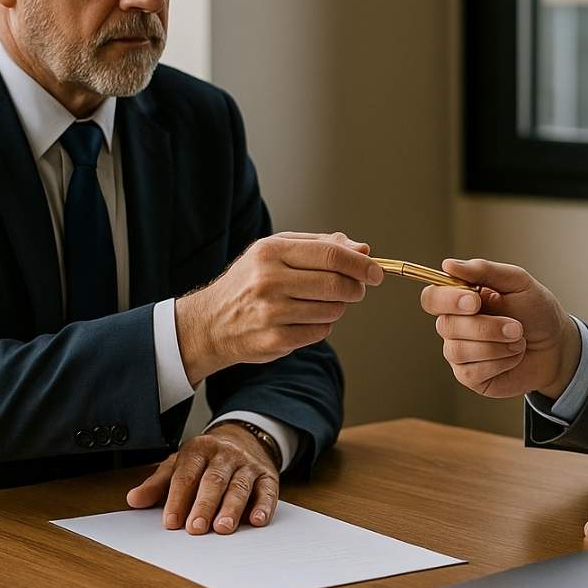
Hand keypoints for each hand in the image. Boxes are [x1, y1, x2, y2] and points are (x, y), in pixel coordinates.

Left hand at [126, 421, 280, 534]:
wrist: (243, 439)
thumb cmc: (205, 460)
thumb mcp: (178, 464)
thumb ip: (157, 484)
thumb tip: (134, 500)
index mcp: (199, 449)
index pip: (187, 474)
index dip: (178, 498)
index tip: (171, 521)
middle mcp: (225, 454)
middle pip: (213, 480)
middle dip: (204, 505)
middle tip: (195, 528)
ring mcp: (247, 464)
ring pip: (239, 485)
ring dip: (232, 507)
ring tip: (222, 528)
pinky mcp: (267, 475)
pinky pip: (267, 490)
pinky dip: (264, 506)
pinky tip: (257, 520)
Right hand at [176, 231, 382, 383]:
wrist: (210, 323)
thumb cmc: (250, 281)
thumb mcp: (276, 251)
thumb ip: (320, 246)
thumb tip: (363, 250)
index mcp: (271, 252)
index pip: (330, 254)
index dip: (360, 264)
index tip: (376, 272)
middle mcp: (269, 281)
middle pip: (337, 284)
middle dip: (356, 288)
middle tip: (356, 290)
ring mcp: (271, 313)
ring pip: (333, 310)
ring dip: (337, 308)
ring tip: (318, 303)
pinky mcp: (274, 341)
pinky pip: (320, 333)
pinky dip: (321, 326)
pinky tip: (302, 320)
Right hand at [419, 258, 580, 398]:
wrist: (557, 345)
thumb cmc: (536, 311)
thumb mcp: (518, 282)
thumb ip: (484, 270)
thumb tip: (449, 264)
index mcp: (460, 299)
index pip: (432, 298)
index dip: (447, 300)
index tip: (474, 302)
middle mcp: (454, 325)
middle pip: (446, 326)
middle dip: (485, 327)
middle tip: (516, 326)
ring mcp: (459, 353)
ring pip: (459, 350)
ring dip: (496, 345)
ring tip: (519, 340)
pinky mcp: (470, 376)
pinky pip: (471, 371)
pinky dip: (500, 363)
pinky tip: (513, 356)